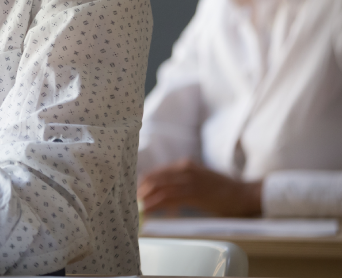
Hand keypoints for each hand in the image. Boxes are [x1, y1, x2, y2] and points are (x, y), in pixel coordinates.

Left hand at [138, 159, 261, 216]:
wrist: (244, 193)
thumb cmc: (221, 190)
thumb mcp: (198, 179)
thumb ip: (181, 183)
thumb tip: (161, 194)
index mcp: (184, 165)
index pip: (157, 173)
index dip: (143, 184)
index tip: (135, 193)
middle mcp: (185, 169)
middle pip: (155, 180)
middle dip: (142, 192)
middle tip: (132, 203)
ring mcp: (190, 181)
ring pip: (161, 189)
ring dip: (147, 200)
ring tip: (137, 209)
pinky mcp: (196, 193)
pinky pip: (171, 199)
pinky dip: (158, 206)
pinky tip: (151, 212)